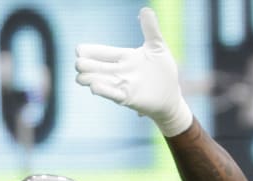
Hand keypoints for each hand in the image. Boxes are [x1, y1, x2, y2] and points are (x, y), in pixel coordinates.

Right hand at [74, 7, 192, 136]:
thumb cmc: (164, 71)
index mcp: (123, 56)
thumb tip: (145, 9)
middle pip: (91, 66)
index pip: (97, 51)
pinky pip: (110, 93)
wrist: (172, 96)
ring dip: (88, 78)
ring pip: (95, 80)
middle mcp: (118, 70)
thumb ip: (150, 29)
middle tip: (81, 65)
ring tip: (85, 78)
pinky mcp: (127, 98)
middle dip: (83, 65)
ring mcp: (121, 84)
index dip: (86, 51)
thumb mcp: (158, 47)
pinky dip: (102, 89)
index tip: (80, 51)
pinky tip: (94, 86)